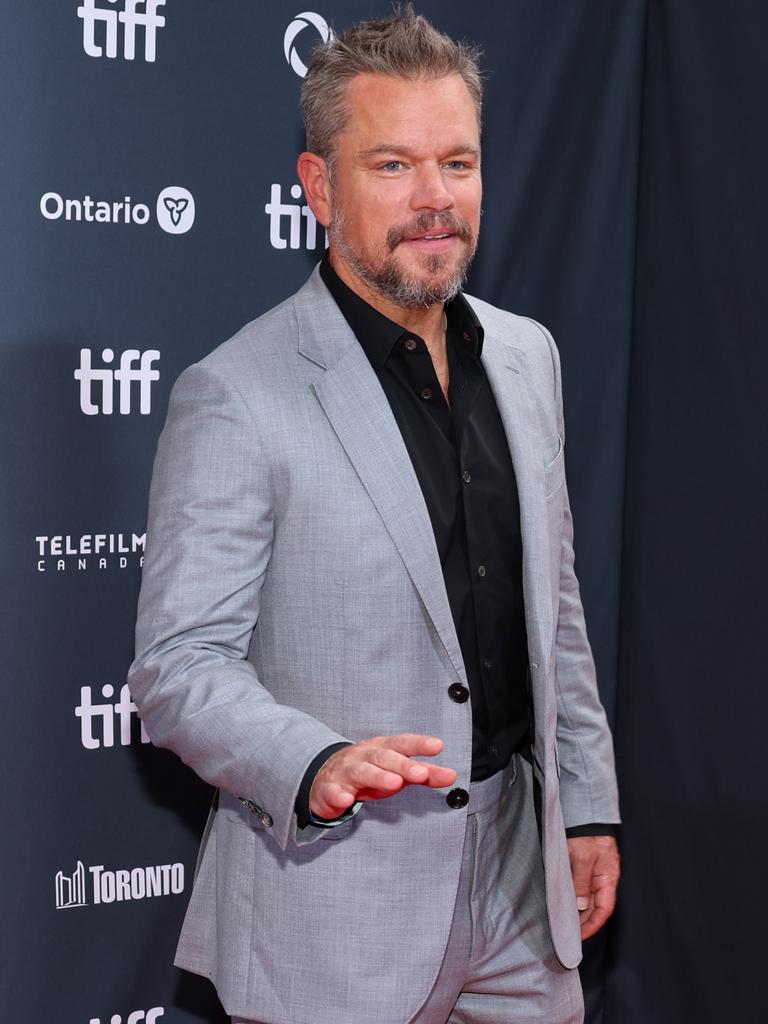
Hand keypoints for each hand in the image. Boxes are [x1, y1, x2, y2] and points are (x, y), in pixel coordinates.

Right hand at [309, 733, 456, 819]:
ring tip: (395, 783)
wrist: (324, 779)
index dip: (419, 744)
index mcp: (381, 748)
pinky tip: (347, 800)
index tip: (438, 745)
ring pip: (361, 771)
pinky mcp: (329, 789)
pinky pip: (333, 792)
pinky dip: (339, 795)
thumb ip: (423, 773)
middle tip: (421, 773)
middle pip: (383, 757)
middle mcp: (363, 755)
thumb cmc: (368, 773)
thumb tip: (451, 776)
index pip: (402, 743)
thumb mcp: (396, 771)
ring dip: (377, 776)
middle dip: (403, 764)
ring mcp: (345, 771)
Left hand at [567, 834, 619, 939]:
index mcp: (608, 878)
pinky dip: (574, 898)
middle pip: (596, 907)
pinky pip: (582, 888)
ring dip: (578, 912)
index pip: (603, 910)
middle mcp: (604, 879)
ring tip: (564, 923)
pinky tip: (564, 904)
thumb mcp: (581, 857)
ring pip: (588, 899)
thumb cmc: (586, 833)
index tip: (578, 936)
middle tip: (567, 934)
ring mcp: (596, 873)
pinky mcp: (586, 867)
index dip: (592, 925)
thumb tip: (581, 907)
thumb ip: (580, 882)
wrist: (585, 813)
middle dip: (583, 922)